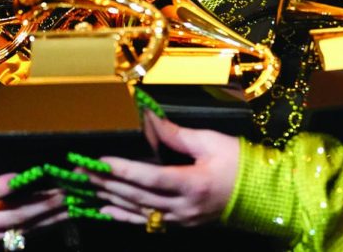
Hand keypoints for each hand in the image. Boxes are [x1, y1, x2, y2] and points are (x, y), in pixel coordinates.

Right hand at [0, 161, 66, 245]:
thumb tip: (21, 167)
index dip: (2, 185)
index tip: (21, 176)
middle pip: (12, 214)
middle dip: (41, 203)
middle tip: (64, 192)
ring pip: (25, 227)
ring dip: (51, 215)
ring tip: (72, 202)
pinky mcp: (0, 244)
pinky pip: (27, 234)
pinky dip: (47, 223)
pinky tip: (64, 214)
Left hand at [90, 112, 238, 226]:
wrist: (263, 194)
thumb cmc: (239, 162)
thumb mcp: (210, 141)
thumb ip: (176, 134)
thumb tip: (149, 118)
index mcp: (192, 183)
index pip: (149, 177)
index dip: (122, 169)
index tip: (98, 161)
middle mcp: (183, 206)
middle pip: (137, 196)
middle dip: (106, 183)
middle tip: (80, 172)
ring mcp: (181, 219)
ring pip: (138, 210)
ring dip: (109, 199)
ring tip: (86, 189)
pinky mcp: (181, 224)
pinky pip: (147, 221)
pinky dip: (124, 216)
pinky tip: (105, 210)